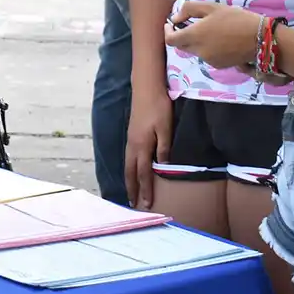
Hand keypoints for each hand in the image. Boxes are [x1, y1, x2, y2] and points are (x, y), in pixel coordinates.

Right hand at [124, 86, 172, 210]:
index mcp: (141, 146)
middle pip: (130, 172)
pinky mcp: (131, 134)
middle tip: (132, 203)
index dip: (145, 189)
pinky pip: (128, 157)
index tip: (146, 204)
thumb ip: (163, 148)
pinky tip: (132, 169)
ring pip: (127, 164)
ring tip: (131, 191)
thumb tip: (162, 166)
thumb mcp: (165, 128)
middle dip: (131, 188)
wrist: (146, 88)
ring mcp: (130, 139)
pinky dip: (129, 168)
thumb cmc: (159, 107)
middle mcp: (132, 145)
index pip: (143, 173)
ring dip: (129, 179)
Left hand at [164, 1, 262, 69]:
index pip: (170, 40)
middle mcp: (198, 51)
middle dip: (182, 35)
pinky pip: (206, 56)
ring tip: (211, 30)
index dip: (167, 32)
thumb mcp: (212, 7)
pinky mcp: (219, 65)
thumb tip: (176, 18)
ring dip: (196, 42)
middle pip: (181, 46)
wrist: (260, 38)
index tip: (171, 24)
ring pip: (195, 51)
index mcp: (194, 36)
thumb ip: (189, 9)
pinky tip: (220, 39)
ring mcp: (208, 60)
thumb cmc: (235, 19)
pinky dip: (207, 48)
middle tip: (190, 24)